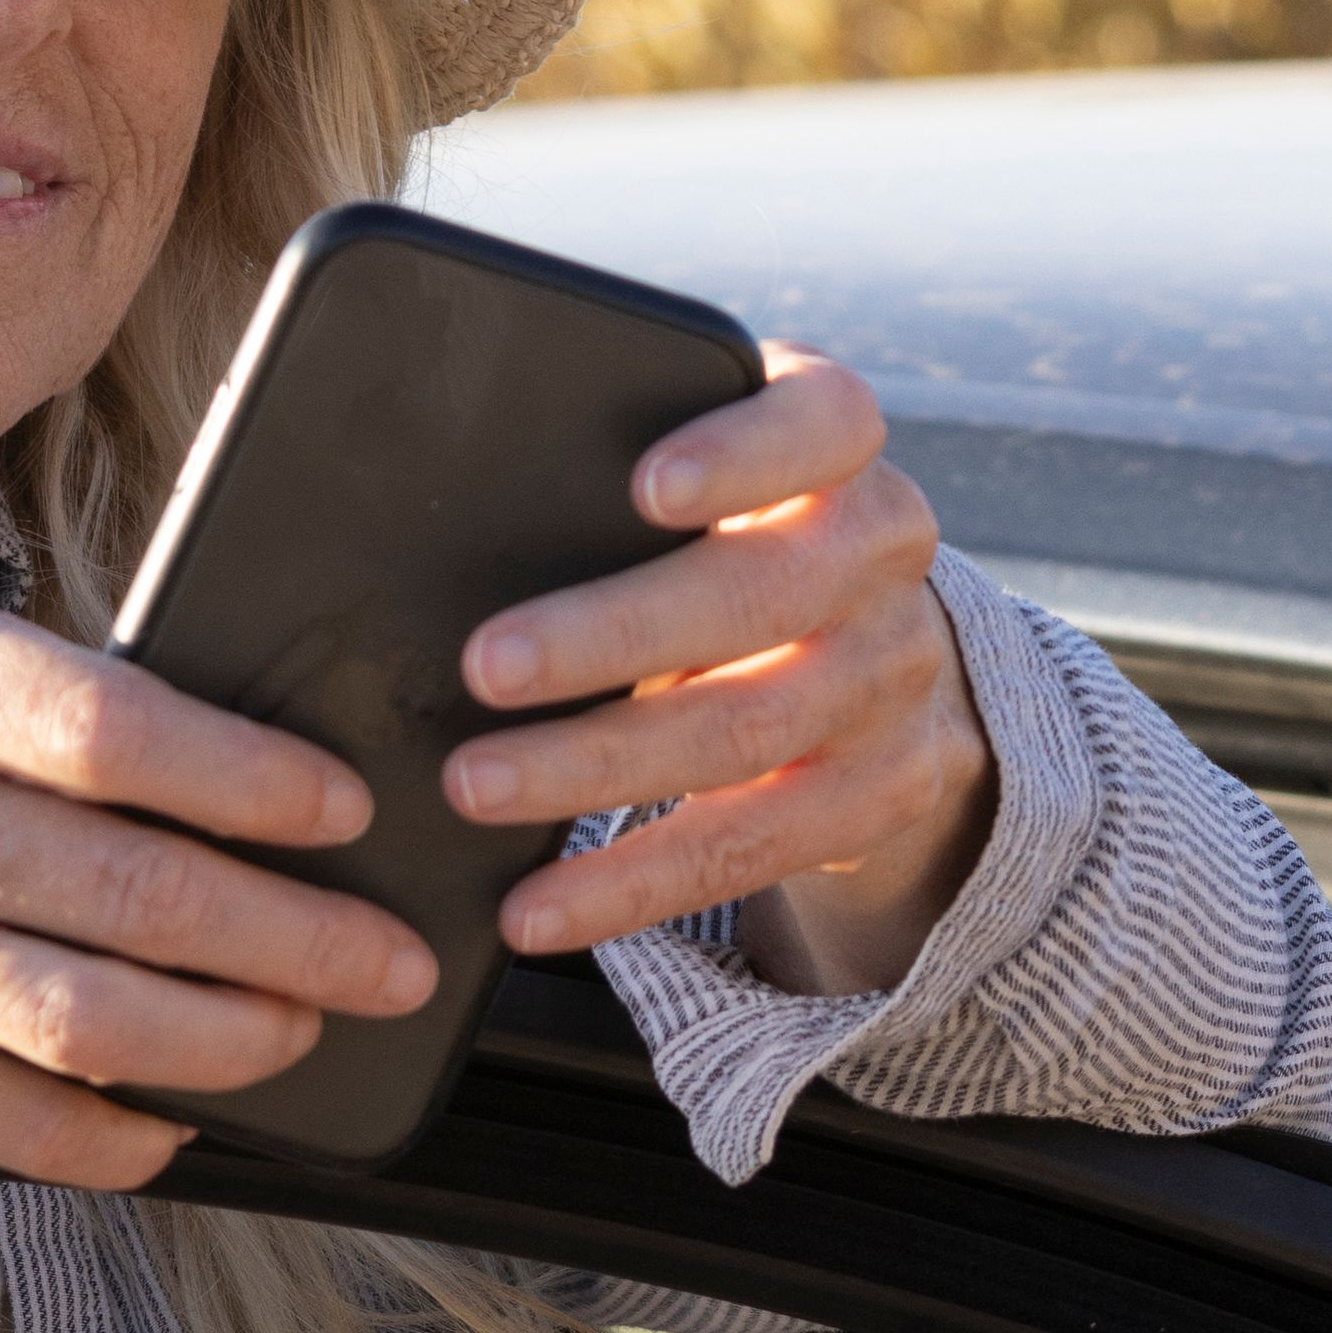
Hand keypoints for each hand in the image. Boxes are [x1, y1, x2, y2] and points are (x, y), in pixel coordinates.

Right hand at [0, 567, 437, 1188]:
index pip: (114, 727)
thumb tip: (187, 742)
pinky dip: (102, 1135)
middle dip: (291, 936)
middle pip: (130, 889)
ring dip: (221, 1041)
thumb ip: (0, 681)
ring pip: (81, 1015)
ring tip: (298, 1037)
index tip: (343, 809)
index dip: (252, 779)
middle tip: (389, 959)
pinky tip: (168, 1128)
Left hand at [445, 345, 994, 994]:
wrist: (889, 648)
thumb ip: (629, 457)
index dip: (743, 453)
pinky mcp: (882, 793)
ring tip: (475, 786)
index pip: (825, 423)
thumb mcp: (727, 469)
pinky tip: (534, 909)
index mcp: (843, 450)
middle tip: (483, 666)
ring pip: (745, 732)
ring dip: (595, 768)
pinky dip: (628, 887)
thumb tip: (439, 491)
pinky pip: (747, 850)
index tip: (643, 486)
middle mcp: (885, 558)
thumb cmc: (745, 529)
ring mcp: (893, 681)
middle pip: (759, 594)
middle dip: (612, 635)